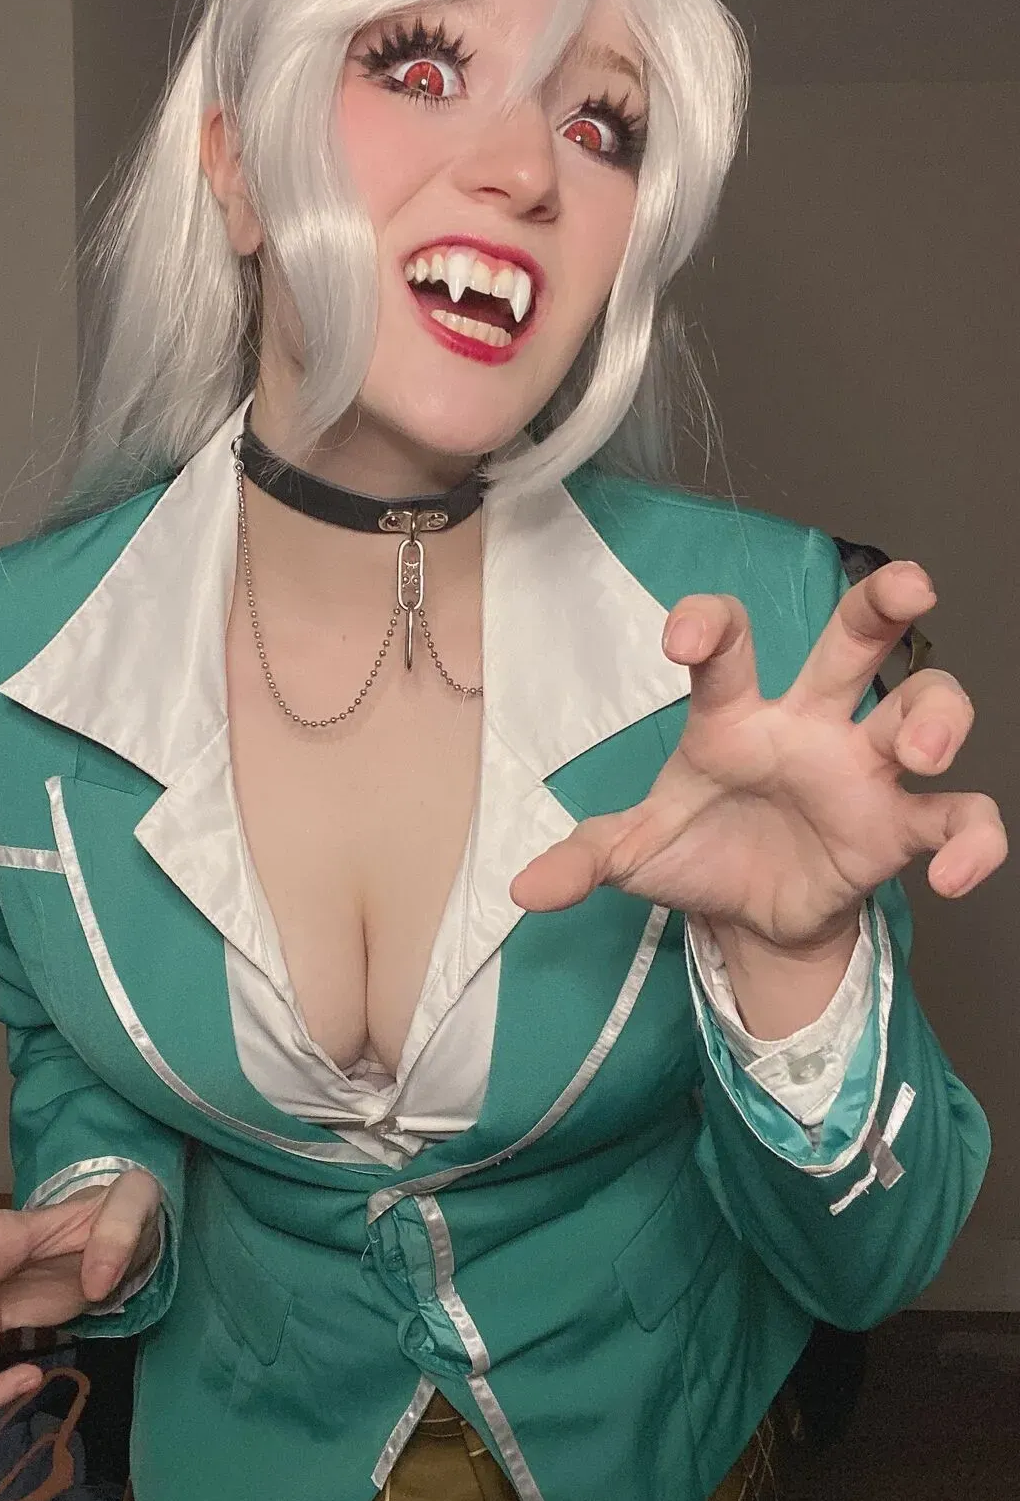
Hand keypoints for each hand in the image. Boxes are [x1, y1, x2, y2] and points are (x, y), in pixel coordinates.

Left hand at [511, 562, 1006, 946]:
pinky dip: (976, 840)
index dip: (710, 625)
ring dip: (938, 715)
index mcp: (734, 717)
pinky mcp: (900, 828)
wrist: (748, 916)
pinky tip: (957, 873)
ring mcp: (864, 772)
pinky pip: (960, 816)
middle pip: (856, 639)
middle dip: (884, 600)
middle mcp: (809, 726)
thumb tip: (526, 891)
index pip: (726, 647)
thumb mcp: (635, 854)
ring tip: (922, 750)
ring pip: (925, 705)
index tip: (684, 640)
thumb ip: (586, 859)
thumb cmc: (699, 851)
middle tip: (910, 584)